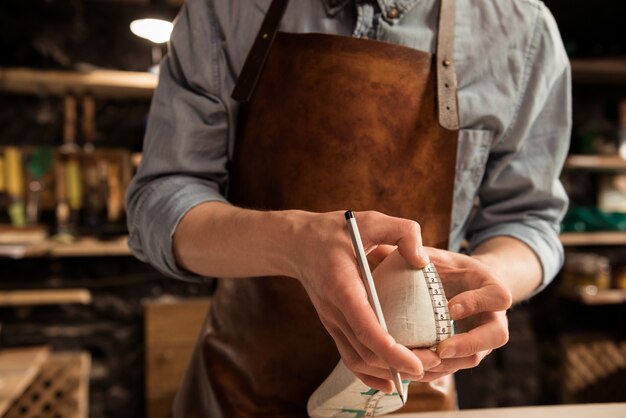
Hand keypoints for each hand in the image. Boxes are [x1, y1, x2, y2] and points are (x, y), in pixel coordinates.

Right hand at [287, 210, 430, 391]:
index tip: (417, 363)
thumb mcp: (370, 219)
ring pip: (358, 360)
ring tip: (422, 371)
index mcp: (343, 287)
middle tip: (435, 361)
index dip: (391, 351)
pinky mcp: (333, 326)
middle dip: (400, 365)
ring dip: (388, 372)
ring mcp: (332, 322)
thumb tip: (422, 262)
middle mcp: (334, 311)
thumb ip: (402, 231)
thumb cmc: (336, 230)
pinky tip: (391, 383)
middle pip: (365, 352)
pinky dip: (370, 374)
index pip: (365, 328)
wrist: (298, 244)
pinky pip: (350, 357)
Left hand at [413, 247, 512, 380]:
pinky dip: (434, 371)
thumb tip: (378, 249)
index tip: (450, 307)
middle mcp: (492, 317)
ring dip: (447, 363)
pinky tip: (410, 370)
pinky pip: (454, 368)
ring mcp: (482, 339)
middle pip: (496, 336)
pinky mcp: (464, 354)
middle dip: (468, 344)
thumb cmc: (447, 268)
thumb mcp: (437, 256)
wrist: (462, 286)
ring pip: (473, 358)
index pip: (499, 296)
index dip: (477, 303)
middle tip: (440, 348)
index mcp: (491, 288)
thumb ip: (415, 252)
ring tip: (419, 362)